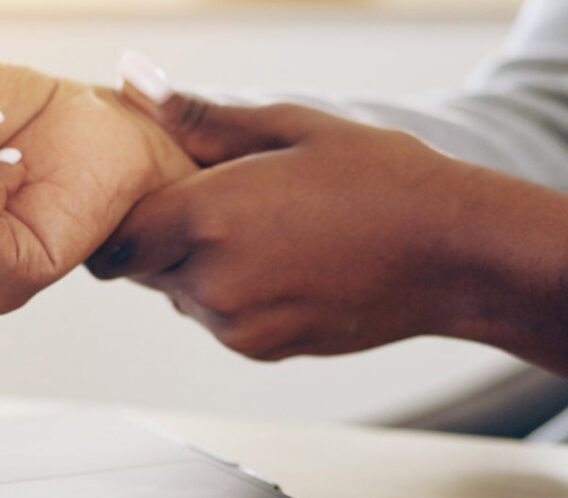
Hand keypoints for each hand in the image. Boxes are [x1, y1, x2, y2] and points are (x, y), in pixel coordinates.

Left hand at [88, 80, 567, 374]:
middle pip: (141, 267)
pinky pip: (217, 319)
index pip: (115, 236)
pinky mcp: (261, 349)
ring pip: (179, 294)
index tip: (156, 193)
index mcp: (206, 219)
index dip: (126, 214)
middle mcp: (210, 283)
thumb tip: (134, 78)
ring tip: (266, 230)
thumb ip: (199, 116)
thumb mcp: (290, 127)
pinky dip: (231, 294)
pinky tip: (285, 261)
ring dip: (199, 265)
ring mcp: (235, 325)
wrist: (452, 255)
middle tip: (220, 201)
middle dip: (163, 236)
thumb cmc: (381, 181)